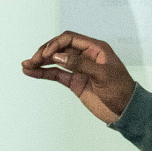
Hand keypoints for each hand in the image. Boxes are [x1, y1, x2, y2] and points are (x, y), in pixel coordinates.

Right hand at [21, 31, 136, 124]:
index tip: (46, 54)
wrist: (126, 110)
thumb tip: (58, 56)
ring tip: (25, 65)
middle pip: (60, 48)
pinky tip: (31, 72)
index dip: (56, 44)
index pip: (70, 39)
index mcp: (95, 49)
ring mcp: (78, 69)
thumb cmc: (120, 90)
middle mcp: (85, 56)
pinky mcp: (74, 82)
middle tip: (33, 60)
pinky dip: (43, 73)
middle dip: (45, 52)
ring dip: (40, 62)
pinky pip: (56, 75)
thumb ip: (80, 64)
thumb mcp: (102, 75)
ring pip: (55, 61)